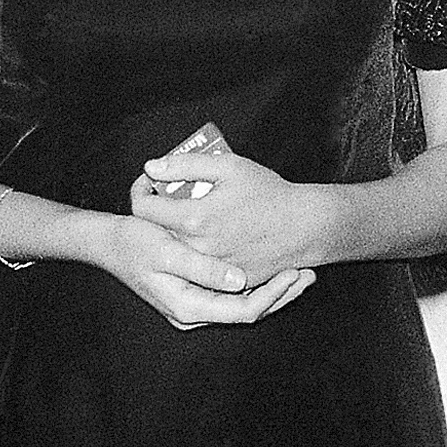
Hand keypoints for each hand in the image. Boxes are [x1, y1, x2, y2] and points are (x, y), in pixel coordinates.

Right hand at [97, 215, 313, 330]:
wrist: (107, 242)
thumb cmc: (133, 242)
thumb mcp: (167, 251)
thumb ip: (202, 268)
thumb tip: (240, 281)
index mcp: (188, 307)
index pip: (245, 311)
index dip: (274, 294)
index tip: (295, 272)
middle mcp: (193, 313)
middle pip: (249, 312)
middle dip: (281, 294)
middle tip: (309, 273)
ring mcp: (194, 305)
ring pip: (243, 305)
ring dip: (271, 289)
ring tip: (298, 270)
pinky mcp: (195, 293)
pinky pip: (232, 295)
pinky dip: (254, 283)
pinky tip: (271, 266)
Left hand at [130, 150, 336, 286]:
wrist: (305, 226)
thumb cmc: (269, 194)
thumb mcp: (228, 166)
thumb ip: (184, 165)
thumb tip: (152, 168)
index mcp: (193, 219)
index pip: (143, 209)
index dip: (141, 191)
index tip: (152, 182)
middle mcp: (197, 249)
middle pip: (157, 231)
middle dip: (159, 210)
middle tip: (174, 195)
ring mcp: (211, 269)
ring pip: (177, 249)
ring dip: (177, 231)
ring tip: (195, 213)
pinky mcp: (225, 281)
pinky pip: (200, 265)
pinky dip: (199, 249)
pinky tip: (214, 233)